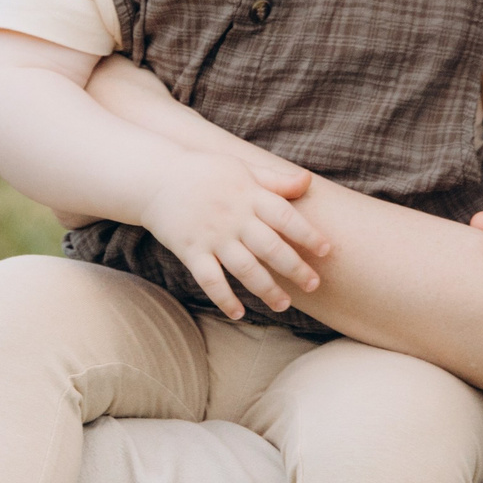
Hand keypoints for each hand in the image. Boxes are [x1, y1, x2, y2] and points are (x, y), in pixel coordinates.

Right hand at [138, 152, 324, 319]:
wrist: (156, 177)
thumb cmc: (205, 173)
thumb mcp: (241, 169)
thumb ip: (275, 180)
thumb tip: (308, 181)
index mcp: (249, 195)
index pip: (285, 217)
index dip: (308, 234)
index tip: (326, 250)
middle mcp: (233, 217)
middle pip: (270, 247)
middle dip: (294, 268)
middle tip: (313, 285)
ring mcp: (212, 235)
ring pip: (245, 268)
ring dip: (266, 289)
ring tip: (283, 304)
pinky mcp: (190, 250)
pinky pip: (210, 279)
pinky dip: (224, 298)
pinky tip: (239, 313)